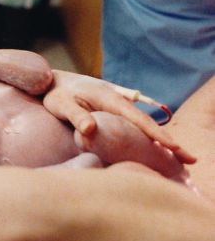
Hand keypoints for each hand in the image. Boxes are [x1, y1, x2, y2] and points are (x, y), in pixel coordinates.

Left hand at [43, 70, 195, 164]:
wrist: (49, 82)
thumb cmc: (54, 94)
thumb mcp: (61, 105)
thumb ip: (76, 116)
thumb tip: (90, 129)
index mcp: (108, 98)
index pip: (137, 119)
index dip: (156, 134)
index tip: (174, 148)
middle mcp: (117, 100)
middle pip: (146, 122)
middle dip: (168, 140)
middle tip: (190, 158)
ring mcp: (115, 103)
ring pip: (142, 123)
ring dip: (160, 138)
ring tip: (178, 157)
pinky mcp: (111, 109)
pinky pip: (133, 122)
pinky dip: (147, 133)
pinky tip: (154, 147)